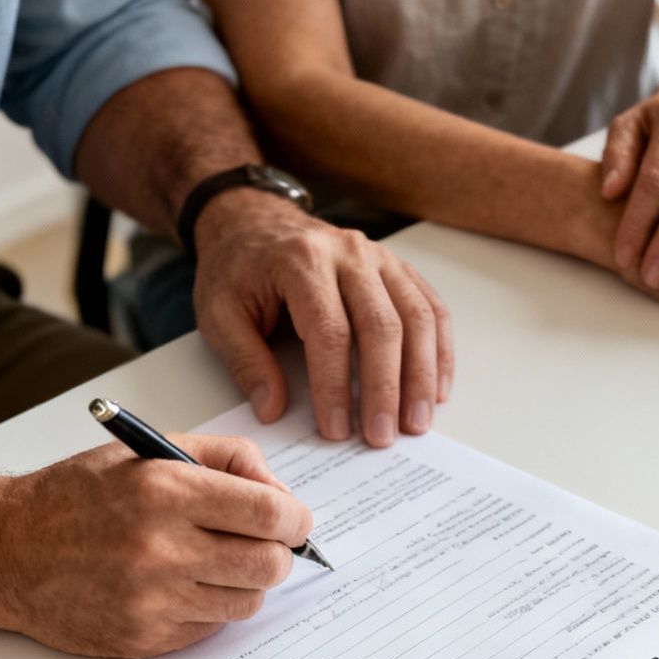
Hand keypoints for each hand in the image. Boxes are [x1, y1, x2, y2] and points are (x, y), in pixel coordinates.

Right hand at [0, 436, 313, 658]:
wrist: (3, 550)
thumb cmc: (77, 497)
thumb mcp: (149, 451)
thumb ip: (228, 459)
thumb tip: (283, 494)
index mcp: (165, 490)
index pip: (272, 513)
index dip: (295, 518)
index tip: (292, 520)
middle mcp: (160, 547)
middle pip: (270, 564)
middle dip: (277, 552)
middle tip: (259, 544)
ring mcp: (151, 599)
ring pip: (248, 601)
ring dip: (244, 583)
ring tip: (213, 563)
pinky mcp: (143, 637)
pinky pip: (211, 628)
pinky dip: (209, 608)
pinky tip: (179, 587)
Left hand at [191, 190, 453, 446]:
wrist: (255, 222)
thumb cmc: (238, 269)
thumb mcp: (218, 313)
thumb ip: (246, 361)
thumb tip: (273, 408)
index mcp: (302, 261)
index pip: (330, 331)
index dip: (335, 385)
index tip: (336, 429)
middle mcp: (350, 254)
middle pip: (382, 326)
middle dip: (386, 388)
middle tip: (383, 436)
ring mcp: (382, 259)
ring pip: (417, 319)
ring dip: (422, 376)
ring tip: (417, 422)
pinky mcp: (400, 270)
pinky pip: (432, 310)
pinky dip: (440, 352)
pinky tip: (437, 389)